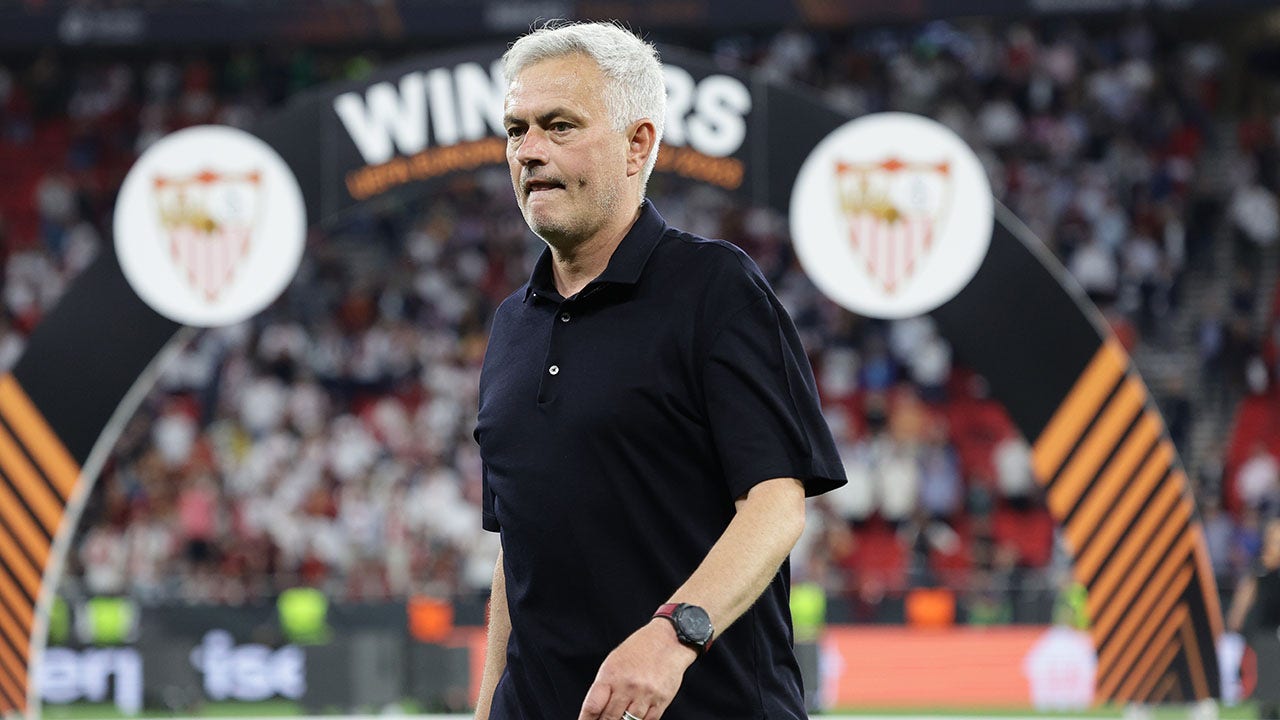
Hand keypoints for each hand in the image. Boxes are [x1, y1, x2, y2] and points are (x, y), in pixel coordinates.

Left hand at [577, 618, 697, 719]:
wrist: (668, 639)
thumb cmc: (639, 649)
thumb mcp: (614, 661)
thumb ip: (605, 686)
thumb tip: (597, 711)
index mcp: (611, 675)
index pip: (593, 706)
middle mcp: (627, 686)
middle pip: (609, 718)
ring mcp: (645, 694)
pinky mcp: (661, 700)